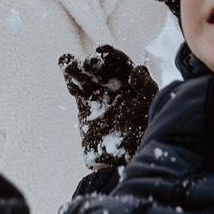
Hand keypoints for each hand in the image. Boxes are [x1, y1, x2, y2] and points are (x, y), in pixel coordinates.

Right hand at [59, 45, 158, 167]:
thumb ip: (145, 88)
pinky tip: (66, 62)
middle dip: (96, 62)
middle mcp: (117, 88)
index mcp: (134, 86)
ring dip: (80, 68)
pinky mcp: (85, 106)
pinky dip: (70, 77)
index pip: (123, 65)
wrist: (119, 162)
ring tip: (73, 63)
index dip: (115, 57)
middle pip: (104, 68)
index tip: (105, 51)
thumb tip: (137, 69)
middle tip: (92, 62)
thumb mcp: (148, 109)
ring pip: (88, 76)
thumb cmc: (140, 137)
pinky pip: (77, 88)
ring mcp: (100, 96)